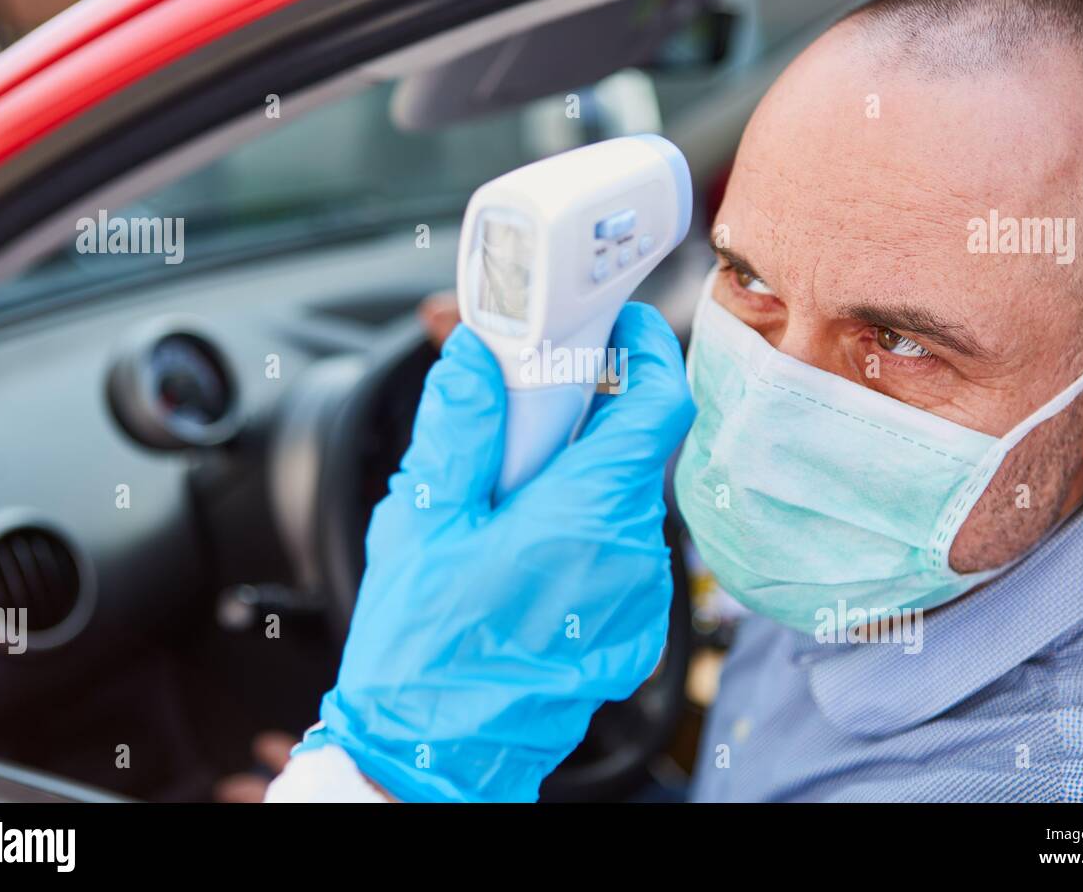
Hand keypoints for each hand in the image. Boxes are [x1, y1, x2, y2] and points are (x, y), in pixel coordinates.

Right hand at [295, 302, 693, 800]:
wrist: (435, 757)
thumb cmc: (424, 651)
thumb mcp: (424, 524)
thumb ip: (460, 427)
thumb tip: (481, 357)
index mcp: (583, 517)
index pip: (658, 404)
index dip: (645, 350)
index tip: (616, 326)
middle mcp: (631, 556)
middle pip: (636, 450)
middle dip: (590, 418)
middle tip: (527, 414)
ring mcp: (639, 598)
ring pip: (626, 501)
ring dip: (581, 480)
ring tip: (511, 502)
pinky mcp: (634, 628)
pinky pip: (623, 552)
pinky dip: (586, 532)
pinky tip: (527, 555)